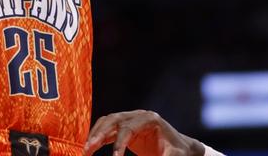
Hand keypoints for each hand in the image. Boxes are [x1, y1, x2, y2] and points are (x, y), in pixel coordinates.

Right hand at [84, 110, 202, 155]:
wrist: (182, 148)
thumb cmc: (179, 151)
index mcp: (150, 119)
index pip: (128, 127)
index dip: (119, 143)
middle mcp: (138, 116)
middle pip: (114, 120)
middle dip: (100, 134)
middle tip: (88, 149)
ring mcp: (131, 120)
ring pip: (107, 122)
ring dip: (95, 135)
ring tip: (86, 150)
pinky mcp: (126, 128)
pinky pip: (108, 130)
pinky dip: (98, 138)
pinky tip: (90, 148)